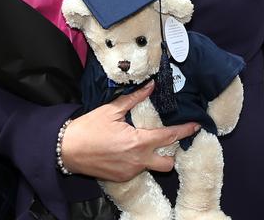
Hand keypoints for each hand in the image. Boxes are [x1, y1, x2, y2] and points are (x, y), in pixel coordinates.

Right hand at [59, 82, 197, 180]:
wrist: (66, 150)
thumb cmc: (88, 128)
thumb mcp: (111, 110)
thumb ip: (134, 99)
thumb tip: (151, 86)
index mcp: (138, 142)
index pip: (169, 137)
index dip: (185, 130)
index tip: (197, 126)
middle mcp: (137, 160)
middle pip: (168, 163)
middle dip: (172, 154)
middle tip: (168, 141)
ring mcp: (129, 172)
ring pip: (152, 168)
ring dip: (153, 157)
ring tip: (145, 144)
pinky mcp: (121, 178)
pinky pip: (137, 171)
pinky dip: (138, 161)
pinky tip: (128, 151)